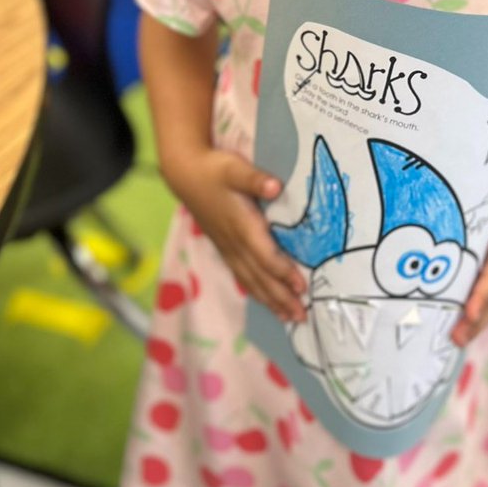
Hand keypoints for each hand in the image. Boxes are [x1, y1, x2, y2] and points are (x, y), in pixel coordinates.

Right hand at [162, 147, 306, 323]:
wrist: (185, 174)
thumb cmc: (214, 170)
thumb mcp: (234, 168)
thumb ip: (254, 178)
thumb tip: (276, 186)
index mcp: (241, 225)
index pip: (264, 255)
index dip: (283, 272)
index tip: (302, 286)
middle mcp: (235, 243)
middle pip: (260, 276)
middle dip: (281, 298)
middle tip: (302, 317)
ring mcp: (228, 249)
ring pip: (251, 280)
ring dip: (270, 300)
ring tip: (289, 318)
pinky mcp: (224, 248)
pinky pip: (242, 276)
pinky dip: (256, 291)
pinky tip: (266, 301)